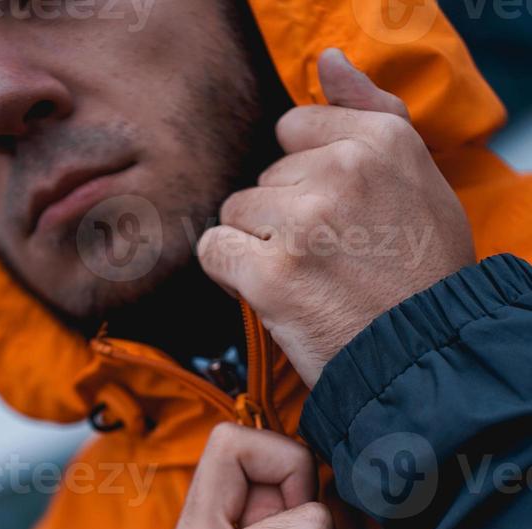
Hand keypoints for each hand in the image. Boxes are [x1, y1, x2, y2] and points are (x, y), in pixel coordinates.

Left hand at [198, 49, 475, 388]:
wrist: (425, 355)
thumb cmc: (424, 274)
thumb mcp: (421, 180)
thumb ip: (372, 112)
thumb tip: (326, 61)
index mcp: (380, 140)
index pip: (295, 130)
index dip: (305, 177)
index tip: (332, 216)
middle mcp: (341, 171)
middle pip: (266, 177)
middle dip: (284, 217)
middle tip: (326, 261)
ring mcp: (303, 223)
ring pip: (237, 212)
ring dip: (257, 247)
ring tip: (302, 281)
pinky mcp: (271, 275)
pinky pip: (214, 250)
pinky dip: (230, 274)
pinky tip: (265, 293)